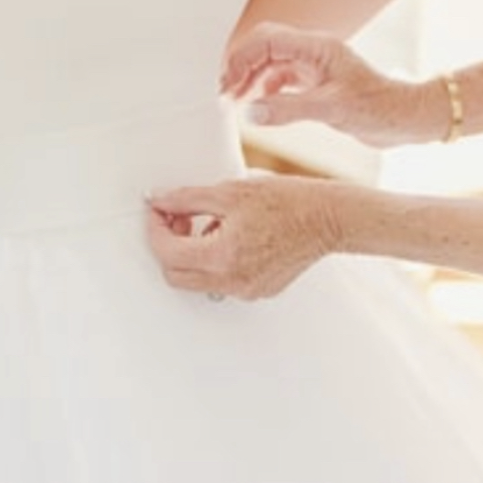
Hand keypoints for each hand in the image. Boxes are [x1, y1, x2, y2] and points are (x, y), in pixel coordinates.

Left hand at [146, 173, 334, 299]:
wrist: (327, 218)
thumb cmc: (288, 202)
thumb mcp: (230, 192)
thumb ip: (187, 198)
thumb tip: (159, 200)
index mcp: (222, 256)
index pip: (167, 252)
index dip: (155, 228)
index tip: (158, 210)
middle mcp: (232, 281)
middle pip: (175, 275)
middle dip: (169, 246)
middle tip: (179, 219)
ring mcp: (246, 290)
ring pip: (198, 281)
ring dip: (193, 254)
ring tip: (213, 224)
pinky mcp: (259, 291)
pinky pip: (223, 282)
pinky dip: (216, 262)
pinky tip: (233, 236)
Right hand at [223, 22, 419, 146]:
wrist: (408, 119)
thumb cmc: (380, 109)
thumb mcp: (333, 110)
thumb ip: (290, 109)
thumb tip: (249, 111)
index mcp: (317, 48)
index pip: (267, 40)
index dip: (241, 58)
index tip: (225, 84)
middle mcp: (313, 52)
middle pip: (264, 46)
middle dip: (240, 65)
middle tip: (223, 93)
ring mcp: (315, 67)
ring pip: (271, 63)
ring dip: (250, 78)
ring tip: (234, 100)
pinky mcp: (317, 83)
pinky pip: (281, 79)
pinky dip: (264, 89)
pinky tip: (258, 105)